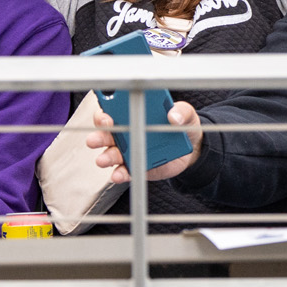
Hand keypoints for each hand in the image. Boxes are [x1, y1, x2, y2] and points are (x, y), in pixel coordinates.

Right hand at [87, 101, 203, 182]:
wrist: (191, 149)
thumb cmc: (182, 125)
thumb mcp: (185, 114)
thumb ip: (181, 111)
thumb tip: (174, 116)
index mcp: (134, 113)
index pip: (113, 111)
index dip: (105, 114)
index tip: (106, 117)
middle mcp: (127, 131)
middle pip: (107, 133)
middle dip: (99, 136)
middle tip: (96, 139)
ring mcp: (130, 150)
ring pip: (112, 153)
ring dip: (106, 156)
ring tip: (103, 160)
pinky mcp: (137, 166)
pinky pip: (125, 171)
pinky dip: (120, 174)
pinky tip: (118, 175)